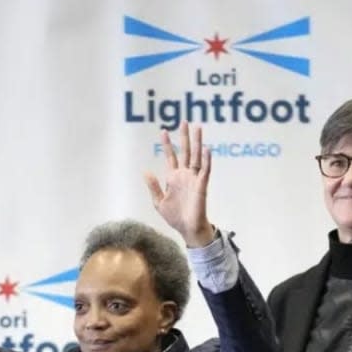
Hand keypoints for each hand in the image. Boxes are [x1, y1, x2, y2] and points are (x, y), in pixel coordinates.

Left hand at [144, 122, 213, 247]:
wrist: (187, 229)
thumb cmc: (175, 217)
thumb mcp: (159, 202)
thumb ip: (153, 186)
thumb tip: (146, 171)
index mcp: (173, 178)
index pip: (171, 156)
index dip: (167, 144)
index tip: (163, 130)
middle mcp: (185, 175)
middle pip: (185, 151)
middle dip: (184, 136)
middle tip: (184, 121)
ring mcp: (194, 179)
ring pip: (196, 156)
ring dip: (197, 142)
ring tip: (198, 127)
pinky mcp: (202, 185)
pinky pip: (205, 170)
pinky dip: (206, 160)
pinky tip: (206, 149)